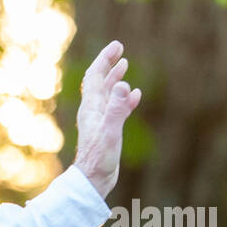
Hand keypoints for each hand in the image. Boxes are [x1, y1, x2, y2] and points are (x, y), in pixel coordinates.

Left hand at [73, 40, 141, 198]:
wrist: (92, 181)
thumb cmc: (98, 160)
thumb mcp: (110, 132)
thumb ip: (116, 109)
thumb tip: (122, 85)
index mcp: (92, 109)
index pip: (94, 77)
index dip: (104, 59)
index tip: (117, 45)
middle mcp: (94, 112)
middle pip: (99, 82)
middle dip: (108, 64)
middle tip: (119, 48)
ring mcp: (100, 121)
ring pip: (107, 94)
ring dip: (115, 79)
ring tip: (124, 65)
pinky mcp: (107, 131)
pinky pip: (116, 109)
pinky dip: (124, 99)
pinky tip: (135, 96)